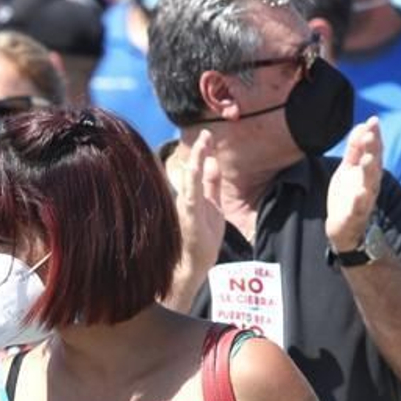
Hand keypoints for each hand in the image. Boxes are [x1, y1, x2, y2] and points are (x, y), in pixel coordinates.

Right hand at [166, 129, 225, 281]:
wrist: (195, 265)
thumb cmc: (202, 238)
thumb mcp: (213, 205)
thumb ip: (212, 184)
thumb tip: (212, 160)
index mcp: (194, 196)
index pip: (197, 169)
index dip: (202, 151)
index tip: (207, 134)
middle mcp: (187, 200)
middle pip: (193, 171)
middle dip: (199, 153)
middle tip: (206, 134)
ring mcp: (187, 210)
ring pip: (190, 182)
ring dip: (195, 164)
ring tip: (202, 147)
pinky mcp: (189, 220)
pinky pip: (190, 199)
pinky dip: (192, 184)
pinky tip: (194, 171)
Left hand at [325, 117, 383, 251]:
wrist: (342, 228)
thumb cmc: (348, 195)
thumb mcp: (349, 169)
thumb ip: (355, 149)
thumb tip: (362, 125)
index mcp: (368, 171)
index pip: (373, 151)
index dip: (374, 136)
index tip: (373, 121)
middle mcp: (370, 184)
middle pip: (374, 164)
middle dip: (373, 150)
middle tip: (370, 135)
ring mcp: (364, 200)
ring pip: (370, 184)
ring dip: (369, 171)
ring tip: (367, 158)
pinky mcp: (355, 216)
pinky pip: (359, 208)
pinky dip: (359, 201)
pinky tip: (359, 193)